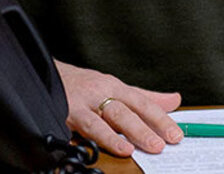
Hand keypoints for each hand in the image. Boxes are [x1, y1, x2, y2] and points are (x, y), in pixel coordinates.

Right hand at [55, 60, 183, 156]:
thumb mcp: (115, 87)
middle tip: (160, 144)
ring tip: (130, 149)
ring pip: (101, 120)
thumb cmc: (84, 85)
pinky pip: (79, 127)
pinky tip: (97, 147)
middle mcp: (100, 93)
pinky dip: (91, 138)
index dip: (160, 119)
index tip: (176, 134)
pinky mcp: (64, 113)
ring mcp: (82, 104)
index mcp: (115, 86)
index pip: (142, 103)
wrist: (47, 74)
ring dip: (115, 135)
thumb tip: (174, 100)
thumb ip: (145, 97)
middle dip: (143, 128)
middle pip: (125, 111)